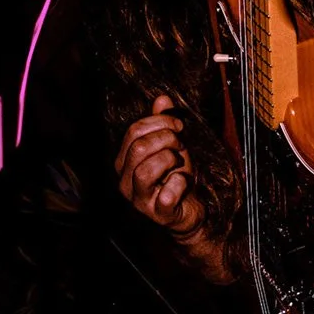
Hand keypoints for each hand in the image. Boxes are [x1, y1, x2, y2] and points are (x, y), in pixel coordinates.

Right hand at [114, 95, 226, 278]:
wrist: (188, 210)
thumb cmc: (176, 176)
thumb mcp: (172, 145)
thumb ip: (164, 123)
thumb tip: (162, 98)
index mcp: (124, 161)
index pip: (133, 131)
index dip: (160, 122)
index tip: (178, 126)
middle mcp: (125, 180)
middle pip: (138, 148)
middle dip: (167, 139)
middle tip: (180, 143)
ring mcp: (138, 199)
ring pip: (146, 170)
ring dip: (171, 159)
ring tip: (179, 163)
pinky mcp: (156, 214)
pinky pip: (166, 195)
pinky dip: (180, 184)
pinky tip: (183, 182)